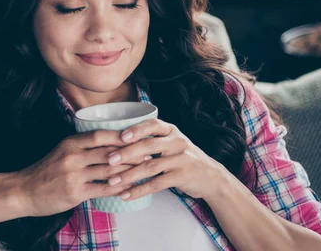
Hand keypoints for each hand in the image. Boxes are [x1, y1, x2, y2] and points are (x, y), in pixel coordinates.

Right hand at [14, 130, 150, 216]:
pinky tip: (129, 187)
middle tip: (149, 153)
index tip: (138, 136)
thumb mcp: (62, 150)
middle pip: (108, 152)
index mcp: (71, 143)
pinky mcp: (75, 192)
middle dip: (131, 153)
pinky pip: (102, 189)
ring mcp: (73, 175)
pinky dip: (118, 188)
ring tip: (144, 170)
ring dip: (129, 171)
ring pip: (108, 170)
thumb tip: (111, 140)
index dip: (120, 136)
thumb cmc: (47, 170)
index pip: (100, 135)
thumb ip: (83, 145)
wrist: (24, 190)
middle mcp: (73, 156)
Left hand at [105, 119, 227, 201]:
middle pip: (149, 145)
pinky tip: (126, 195)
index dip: (136, 129)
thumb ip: (152, 140)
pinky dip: (139, 190)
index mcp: (171, 131)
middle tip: (109, 160)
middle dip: (126, 153)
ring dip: (129, 175)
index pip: (152, 124)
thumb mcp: (173, 143)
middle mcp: (177, 142)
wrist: (211, 176)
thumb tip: (117, 140)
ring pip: (150, 166)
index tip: (120, 136)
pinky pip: (157, 184)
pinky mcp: (182, 177)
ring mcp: (181, 159)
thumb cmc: (183, 158)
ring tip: (112, 181)